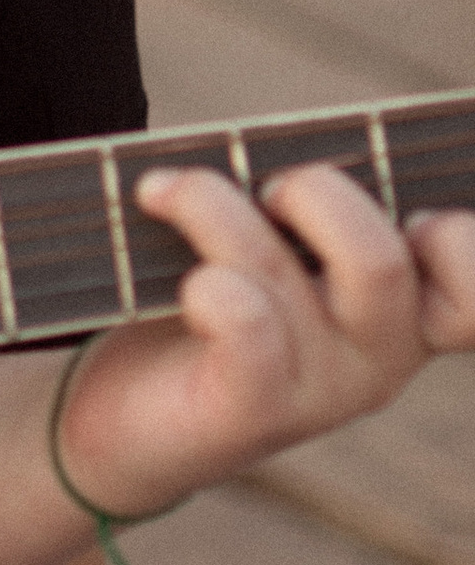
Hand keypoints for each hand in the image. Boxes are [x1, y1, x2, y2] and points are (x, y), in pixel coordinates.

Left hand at [55, 163, 474, 518]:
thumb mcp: (278, 247)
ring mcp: (323, 391)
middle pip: (381, 259)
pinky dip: (206, 281)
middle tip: (258, 188)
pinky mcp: (254, 414)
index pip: (473, 283)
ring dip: (212, 207)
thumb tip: (280, 142)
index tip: (403, 208)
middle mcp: (382, 355)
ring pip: (287, 271)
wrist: (124, 423)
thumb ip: (309, 202)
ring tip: (164, 192)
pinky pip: (245, 327)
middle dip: (309, 192)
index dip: (458, 237)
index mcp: (409, 308)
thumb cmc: (212, 305)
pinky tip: (181, 277)